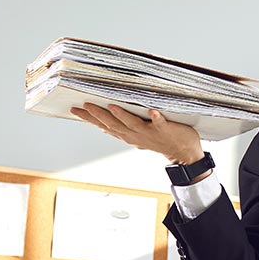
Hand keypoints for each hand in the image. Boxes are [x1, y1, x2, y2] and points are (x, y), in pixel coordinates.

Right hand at [70, 103, 204, 165]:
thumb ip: (123, 131)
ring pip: (132, 124)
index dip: (89, 118)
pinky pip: (159, 123)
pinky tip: (152, 111)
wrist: (184, 155)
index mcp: (128, 135)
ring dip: (122, 115)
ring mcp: (150, 133)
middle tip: (84, 104)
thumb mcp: (138, 137)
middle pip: (114, 124)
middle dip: (98, 114)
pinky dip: (155, 117)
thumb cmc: (162, 142)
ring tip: (111, 106)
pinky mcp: (165, 129)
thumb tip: (104, 128)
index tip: (74, 109)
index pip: (104, 126)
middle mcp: (136, 135)